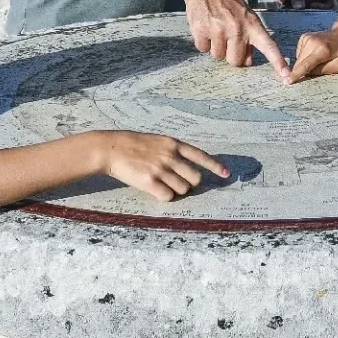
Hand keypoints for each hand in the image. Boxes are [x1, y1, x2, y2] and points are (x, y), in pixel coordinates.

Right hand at [94, 131, 229, 201]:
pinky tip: (154, 189)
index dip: (215, 166)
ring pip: (183, 189)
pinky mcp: (150, 181)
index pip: (200, 156)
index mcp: (173, 144)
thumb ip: (171, 151)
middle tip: (177, 183)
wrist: (110, 148)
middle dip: (190, 184)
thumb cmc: (132, 145)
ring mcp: (161, 168)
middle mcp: (170, 156)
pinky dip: (164, 196)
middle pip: (195, 178)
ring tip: (161, 184)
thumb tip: (186, 167)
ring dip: (175, 191)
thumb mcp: (156, 141)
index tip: (227, 174)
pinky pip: (168, 196)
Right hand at [183, 0, 291, 78]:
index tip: (286, 74)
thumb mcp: (245, 15)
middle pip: (236, 61)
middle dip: (231, 54)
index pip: (268, 46)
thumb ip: (250, 37)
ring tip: (215, 29)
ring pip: (218, 56)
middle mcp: (237, 28)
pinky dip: (203, 42)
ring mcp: (219, 30)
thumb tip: (249, 61)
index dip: (278, 61)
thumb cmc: (227, 2)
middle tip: (227, 39)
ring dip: (216, 47)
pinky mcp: (202, 31)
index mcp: (252, 24)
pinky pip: (203, 49)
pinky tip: (205, 27)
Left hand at [256, 0, 334, 10]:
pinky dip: (293, 14)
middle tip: (309, 12)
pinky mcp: (289, 1)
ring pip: (305, 9)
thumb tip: (300, 7)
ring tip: (301, 16)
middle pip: (317, 5)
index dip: (326, 4)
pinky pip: (293, 10)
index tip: (319, 7)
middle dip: (314, 11)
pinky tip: (292, 16)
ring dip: (303, 14)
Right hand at [288, 23, 337, 84]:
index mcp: (323, 51)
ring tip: (318, 59)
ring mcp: (307, 38)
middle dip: (302, 70)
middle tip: (314, 69)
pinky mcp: (304, 37)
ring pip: (298, 59)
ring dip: (304, 63)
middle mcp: (312, 43)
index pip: (306, 65)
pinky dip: (304, 56)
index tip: (286, 81)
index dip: (295, 74)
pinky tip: (314, 53)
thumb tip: (305, 74)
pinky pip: (299, 53)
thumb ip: (321, 71)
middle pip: (299, 63)